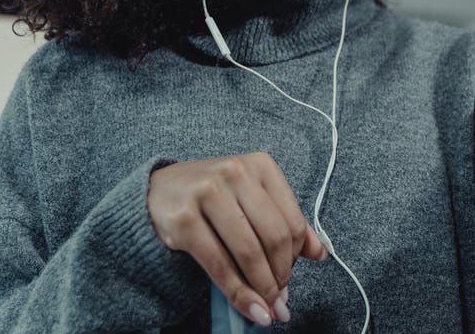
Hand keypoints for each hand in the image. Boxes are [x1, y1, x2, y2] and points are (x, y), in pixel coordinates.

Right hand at [147, 152, 326, 325]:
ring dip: (262, 289)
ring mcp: (207, 191)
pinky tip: (249, 309)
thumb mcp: (250, 198)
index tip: (289, 279)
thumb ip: (283, 221)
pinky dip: (238, 293)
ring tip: (267, 308)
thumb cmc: (210, 197)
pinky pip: (219, 264)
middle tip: (279, 300)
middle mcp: (235, 172)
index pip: (291, 221)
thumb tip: (319, 253)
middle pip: (274, 237)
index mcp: (259, 165)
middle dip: (280, 277)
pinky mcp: (184, 217)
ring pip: (249, 252)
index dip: (295, 258)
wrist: (155, 192)